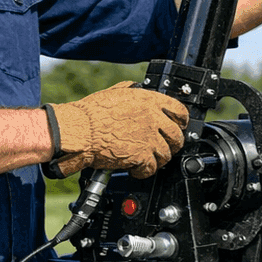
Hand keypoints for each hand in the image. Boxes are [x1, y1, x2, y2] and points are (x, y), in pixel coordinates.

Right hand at [46, 82, 188, 178]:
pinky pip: (151, 168)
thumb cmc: (91, 113)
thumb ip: (134, 92)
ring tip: (149, 159)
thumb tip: (139, 90)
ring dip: (159, 159)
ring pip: (166, 154)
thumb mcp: (116, 92)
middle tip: (166, 147)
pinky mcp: (140, 156)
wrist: (79, 130)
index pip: (179, 110)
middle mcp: (152, 118)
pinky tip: (137, 169)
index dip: (182, 120)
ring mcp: (148, 138)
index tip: (180, 125)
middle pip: (176, 135)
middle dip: (173, 144)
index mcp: (149, 100)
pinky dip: (145, 171)